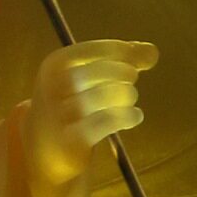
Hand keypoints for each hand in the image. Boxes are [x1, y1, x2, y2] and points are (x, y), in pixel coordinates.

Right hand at [19, 39, 158, 196]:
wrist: (43, 148)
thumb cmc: (74, 100)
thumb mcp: (90, 73)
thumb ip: (126, 57)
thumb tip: (152, 52)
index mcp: (57, 63)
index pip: (103, 49)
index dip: (128, 53)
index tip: (139, 61)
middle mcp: (53, 86)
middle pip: (106, 71)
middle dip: (127, 74)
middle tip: (129, 82)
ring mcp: (58, 115)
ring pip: (108, 94)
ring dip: (128, 95)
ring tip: (129, 99)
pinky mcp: (70, 140)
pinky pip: (108, 120)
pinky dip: (129, 116)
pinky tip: (134, 116)